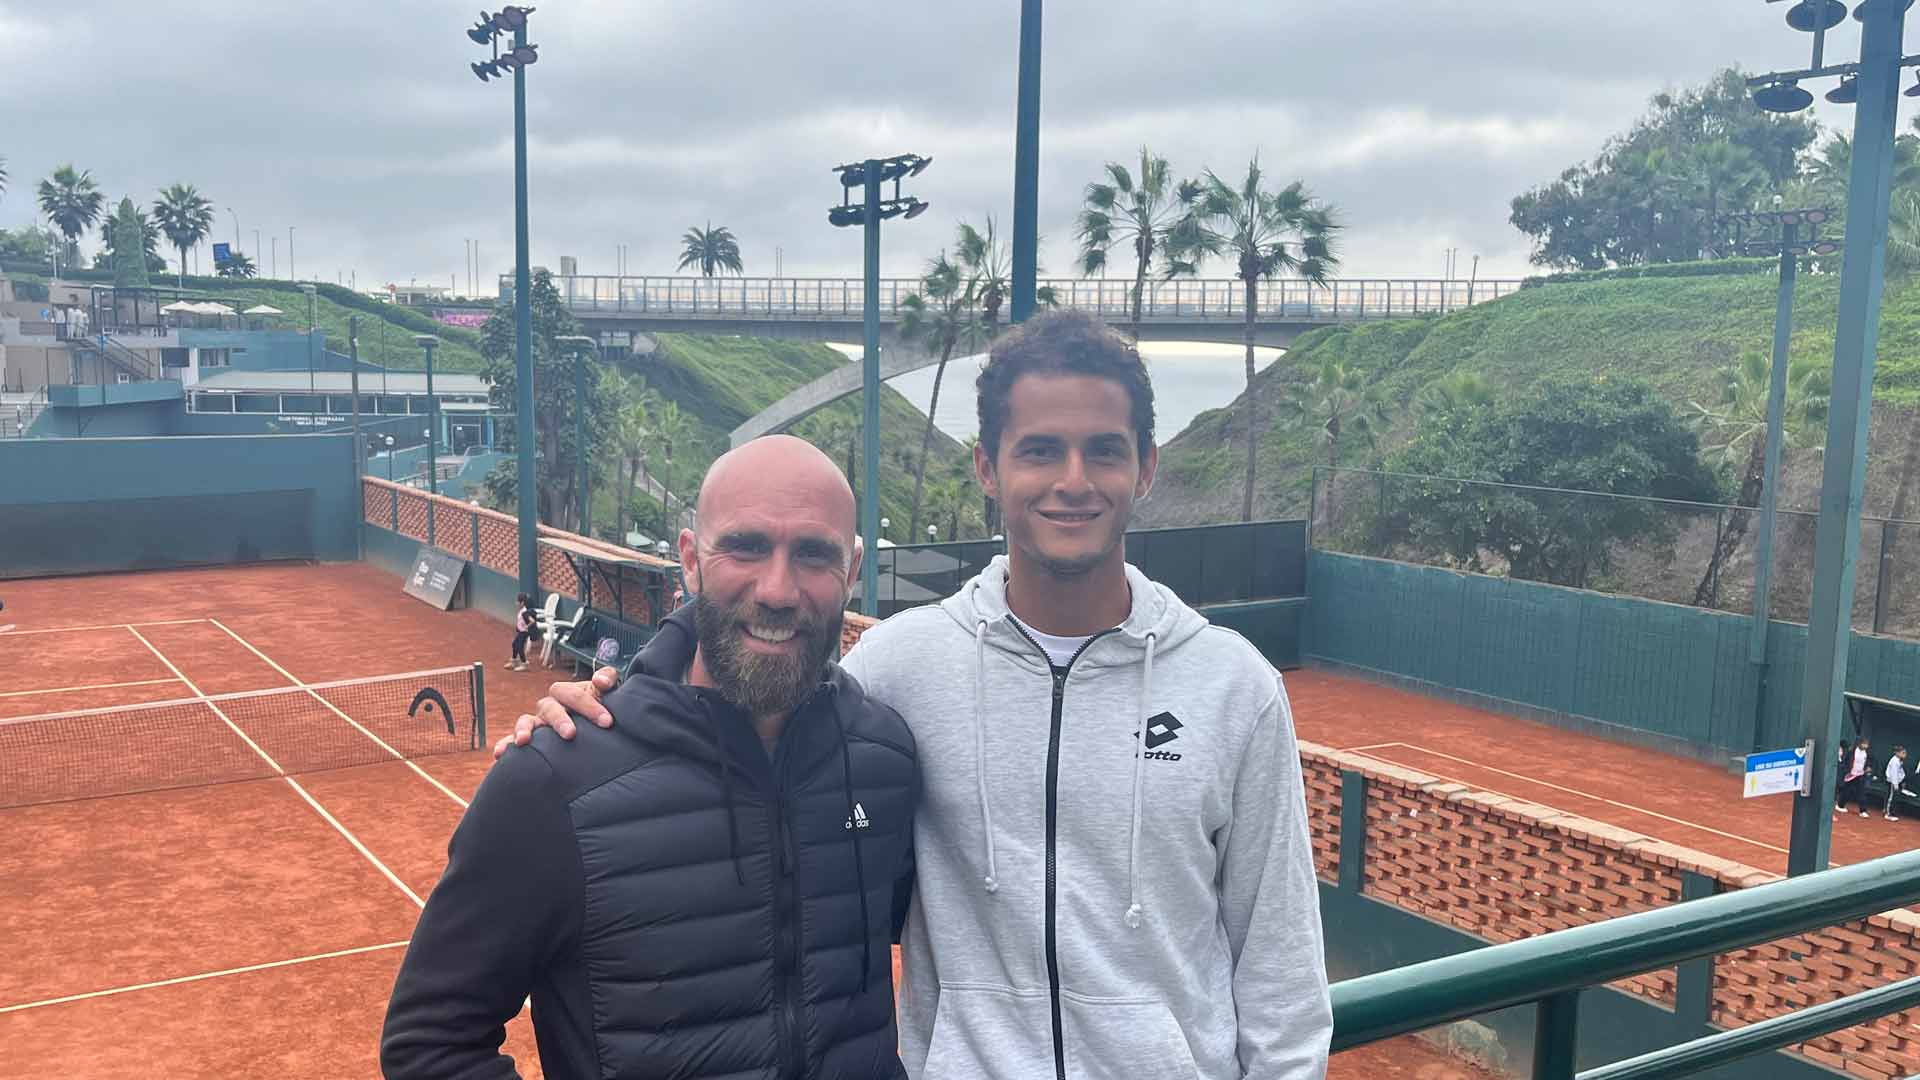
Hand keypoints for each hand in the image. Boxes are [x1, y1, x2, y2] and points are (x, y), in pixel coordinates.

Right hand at [491, 666, 620, 758]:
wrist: (596, 726)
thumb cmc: (600, 707)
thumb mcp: (606, 692)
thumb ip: (606, 679)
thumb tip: (600, 682)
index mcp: (567, 693)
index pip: (574, 695)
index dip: (590, 706)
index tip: (607, 722)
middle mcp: (550, 706)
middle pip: (550, 708)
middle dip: (559, 720)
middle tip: (570, 734)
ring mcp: (539, 723)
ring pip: (527, 721)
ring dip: (524, 729)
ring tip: (523, 740)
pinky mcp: (531, 739)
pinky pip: (513, 740)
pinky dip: (506, 745)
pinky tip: (499, 754)